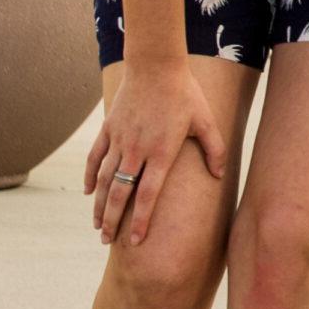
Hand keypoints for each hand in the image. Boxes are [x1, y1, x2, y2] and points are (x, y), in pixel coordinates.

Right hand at [84, 60, 228, 246]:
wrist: (155, 66)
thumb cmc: (185, 93)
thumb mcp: (206, 121)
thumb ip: (215, 150)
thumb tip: (219, 176)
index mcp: (161, 153)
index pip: (148, 196)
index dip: (140, 221)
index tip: (135, 241)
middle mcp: (136, 150)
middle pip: (120, 194)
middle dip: (112, 221)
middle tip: (107, 242)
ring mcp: (119, 140)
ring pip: (104, 180)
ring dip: (99, 205)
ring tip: (98, 225)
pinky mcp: (108, 128)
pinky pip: (96, 158)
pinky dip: (90, 176)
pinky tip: (88, 192)